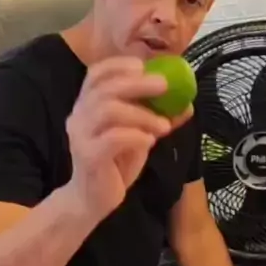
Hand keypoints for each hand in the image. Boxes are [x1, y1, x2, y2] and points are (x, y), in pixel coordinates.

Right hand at [66, 57, 191, 222]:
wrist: (93, 200)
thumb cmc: (114, 164)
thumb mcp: (139, 137)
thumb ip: (156, 119)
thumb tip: (186, 104)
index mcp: (88, 105)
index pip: (96, 74)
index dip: (119, 65)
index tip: (144, 66)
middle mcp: (79, 116)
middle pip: (105, 88)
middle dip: (137, 84)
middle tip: (164, 86)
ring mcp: (81, 136)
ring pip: (109, 111)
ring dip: (141, 114)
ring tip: (163, 126)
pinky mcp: (88, 156)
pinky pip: (112, 138)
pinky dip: (136, 136)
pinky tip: (149, 142)